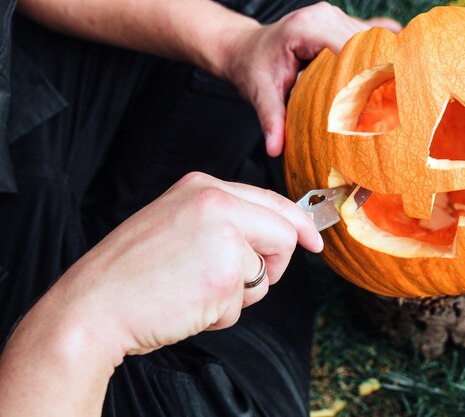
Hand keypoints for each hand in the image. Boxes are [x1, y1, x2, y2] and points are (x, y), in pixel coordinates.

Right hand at [49, 172, 322, 356]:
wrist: (93, 304)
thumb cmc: (132, 271)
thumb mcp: (177, 223)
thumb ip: (225, 221)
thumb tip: (276, 235)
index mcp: (203, 186)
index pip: (271, 200)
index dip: (298, 224)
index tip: (312, 240)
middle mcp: (216, 202)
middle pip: (283, 232)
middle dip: (272, 265)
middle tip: (236, 280)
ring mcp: (223, 235)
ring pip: (266, 273)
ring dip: (237, 294)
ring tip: (193, 289)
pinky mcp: (226, 273)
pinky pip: (244, 303)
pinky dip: (221, 313)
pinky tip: (188, 304)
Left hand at [220, 2, 401, 156]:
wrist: (246, 48)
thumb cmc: (252, 68)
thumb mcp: (259, 93)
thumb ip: (270, 119)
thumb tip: (274, 149)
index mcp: (307, 28)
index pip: (348, 50)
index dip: (366, 75)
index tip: (379, 105)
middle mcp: (325, 16)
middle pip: (366, 44)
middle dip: (380, 73)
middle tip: (394, 106)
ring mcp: (335, 17)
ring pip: (372, 40)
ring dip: (382, 66)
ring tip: (396, 97)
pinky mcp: (341, 24)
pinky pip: (370, 37)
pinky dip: (380, 57)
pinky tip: (394, 76)